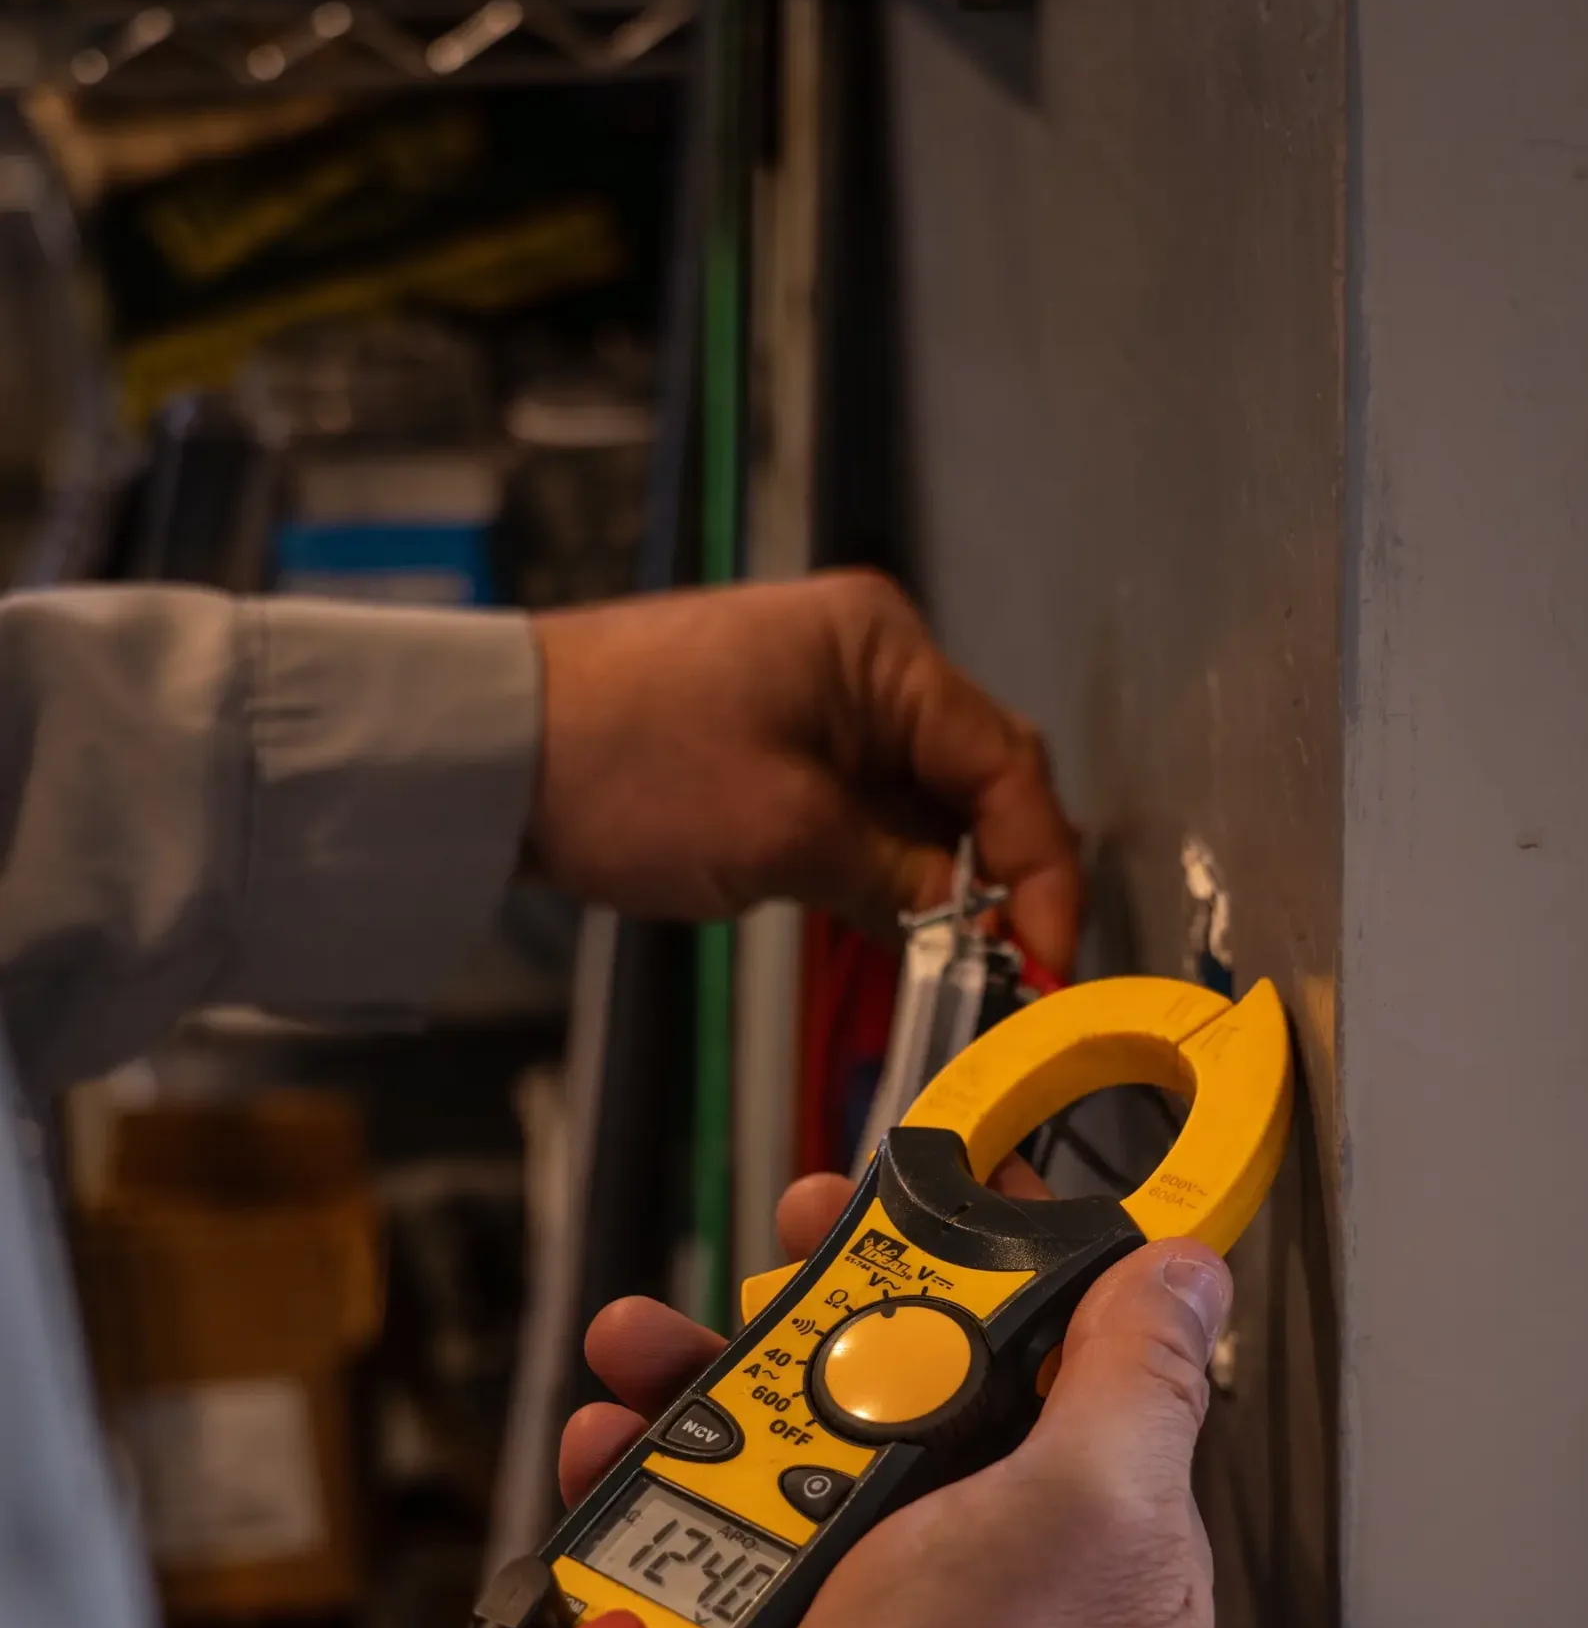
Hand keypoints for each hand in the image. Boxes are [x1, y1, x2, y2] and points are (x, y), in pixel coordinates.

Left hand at [528, 573, 1079, 973]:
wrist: (495, 753)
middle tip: (1024, 976)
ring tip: (972, 973)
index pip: (1008, 764)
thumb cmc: (633, 769)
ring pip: (927, 806)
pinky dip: (893, 876)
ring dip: (950, 886)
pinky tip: (908, 940)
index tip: (1054, 958)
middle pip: (980, 780)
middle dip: (1007, 878)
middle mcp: (870, 664)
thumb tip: (978, 927)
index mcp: (884, 651)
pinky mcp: (785, 748)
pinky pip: (871, 815)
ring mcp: (825, 704)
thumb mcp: (786, 836)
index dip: (1043, 869)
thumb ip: (900, 881)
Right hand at [558, 1175, 1231, 1627]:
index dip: (976, 1253)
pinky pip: (697, 1531)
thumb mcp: (1081, 1517)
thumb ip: (1134, 1383)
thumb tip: (1192, 1274)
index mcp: (1091, 1521)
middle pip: (891, 1379)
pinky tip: (608, 1456)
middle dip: (809, 1315)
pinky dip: (643, 1489)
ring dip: (696, 1389)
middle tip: (757, 1271)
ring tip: (640, 1362)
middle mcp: (981, 1557)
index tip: (909, 1197)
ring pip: (773, 1445)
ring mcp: (867, 1606)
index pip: (1047, 1341)